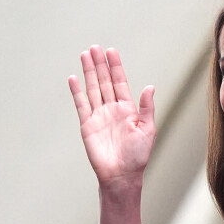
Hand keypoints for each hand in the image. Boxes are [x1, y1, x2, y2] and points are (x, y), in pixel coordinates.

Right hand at [68, 46, 155, 187]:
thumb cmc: (138, 155)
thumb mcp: (148, 129)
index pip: (120, 83)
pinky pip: (81, 105)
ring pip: (93, 89)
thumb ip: (147, 108)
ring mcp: (99, 116)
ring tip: (85, 55)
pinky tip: (73, 78)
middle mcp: (113, 110)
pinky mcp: (87, 125)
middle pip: (105, 82)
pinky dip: (77, 92)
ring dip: (89, 73)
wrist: (121, 175)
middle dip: (100, 64)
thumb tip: (150, 86)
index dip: (115, 67)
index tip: (111, 51)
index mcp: (129, 109)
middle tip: (94, 47)